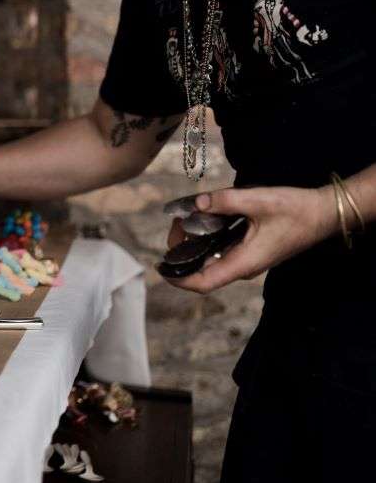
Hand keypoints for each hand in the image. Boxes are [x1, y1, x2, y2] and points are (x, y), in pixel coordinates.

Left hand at [164, 185, 333, 293]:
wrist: (323, 213)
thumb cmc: (295, 210)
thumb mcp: (257, 200)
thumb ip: (223, 201)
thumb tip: (196, 204)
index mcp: (244, 263)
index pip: (203, 283)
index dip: (178, 279)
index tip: (160, 267)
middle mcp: (244, 266)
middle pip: (202, 269)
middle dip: (182, 251)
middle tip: (178, 222)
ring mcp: (248, 260)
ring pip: (212, 259)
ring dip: (195, 243)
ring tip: (186, 218)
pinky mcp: (252, 251)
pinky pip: (223, 251)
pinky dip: (209, 238)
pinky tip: (204, 219)